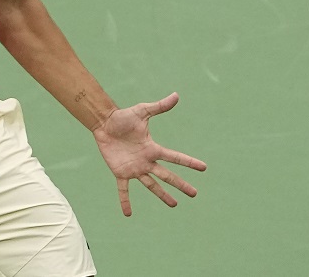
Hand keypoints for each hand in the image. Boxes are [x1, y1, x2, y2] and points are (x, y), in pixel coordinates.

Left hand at [92, 92, 206, 215]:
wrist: (105, 123)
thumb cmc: (124, 117)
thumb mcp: (142, 111)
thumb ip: (159, 107)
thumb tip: (176, 95)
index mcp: (153, 148)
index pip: (174, 157)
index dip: (189, 162)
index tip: (203, 168)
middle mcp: (146, 161)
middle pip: (167, 175)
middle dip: (181, 185)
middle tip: (194, 194)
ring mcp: (134, 168)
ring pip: (151, 185)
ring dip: (162, 195)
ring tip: (174, 205)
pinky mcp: (120, 172)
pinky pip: (123, 189)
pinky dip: (125, 201)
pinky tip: (128, 213)